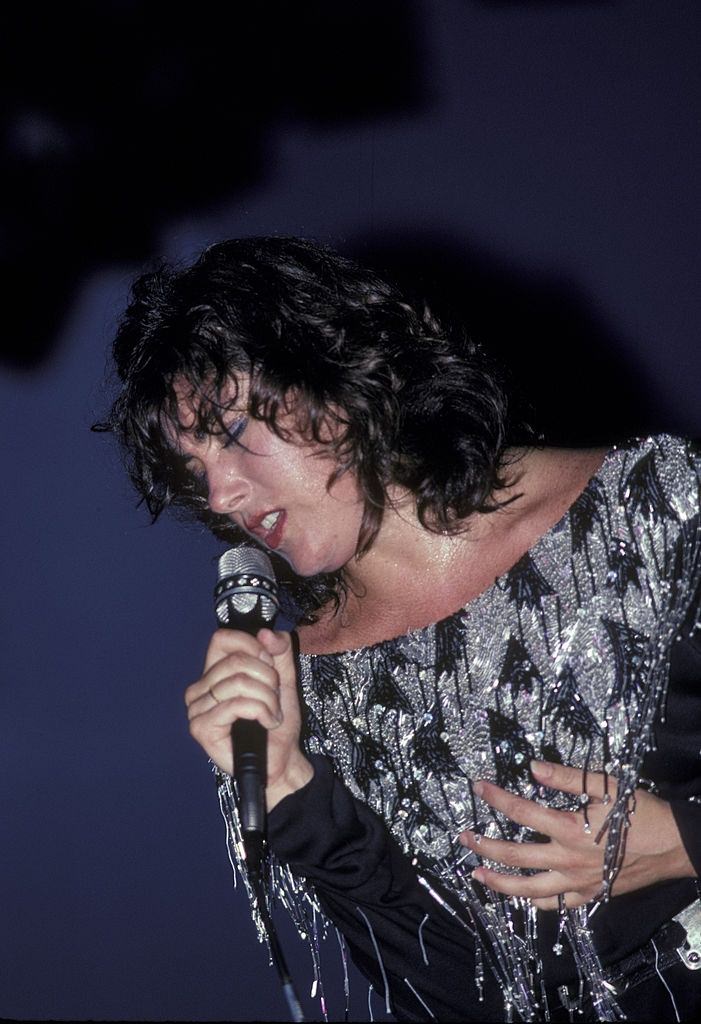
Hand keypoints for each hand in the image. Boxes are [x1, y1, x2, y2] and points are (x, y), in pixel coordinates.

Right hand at [185, 628, 312, 809]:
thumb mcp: (284, 679)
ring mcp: (196, 709)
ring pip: (238, 682)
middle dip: (267, 678)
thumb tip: (265, 632)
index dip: (251, 646)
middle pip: (236, 661)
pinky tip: (267, 723)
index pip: (221, 639)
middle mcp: (199, 689)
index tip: (269, 664)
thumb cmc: (277, 723)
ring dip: (267, 698)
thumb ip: (279, 651)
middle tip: (274, 697)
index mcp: (213, 673)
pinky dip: (261, 711)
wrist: (282, 759)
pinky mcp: (201, 727)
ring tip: (272, 713)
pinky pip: (237, 704)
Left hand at [459, 760, 695, 908]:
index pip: (521, 810)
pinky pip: (556, 905)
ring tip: (477, 875)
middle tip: (463, 838)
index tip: (477, 786)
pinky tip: (522, 897)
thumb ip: (566, 777)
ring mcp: (577, 882)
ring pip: (529, 890)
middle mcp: (567, 859)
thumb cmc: (640, 812)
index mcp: (569, 828)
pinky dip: (535, 902)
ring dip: (499, 883)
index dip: (496, 797)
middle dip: (485, 845)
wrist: (675, 846)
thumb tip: (532, 767)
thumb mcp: (605, 785)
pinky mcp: (589, 896)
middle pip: (515, 855)